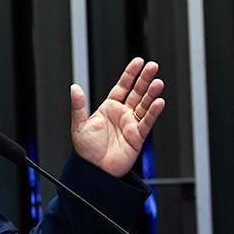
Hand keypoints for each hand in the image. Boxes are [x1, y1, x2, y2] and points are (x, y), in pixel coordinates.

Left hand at [70, 57, 164, 177]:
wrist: (94, 172)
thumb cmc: (86, 152)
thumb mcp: (79, 126)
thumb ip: (79, 106)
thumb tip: (74, 88)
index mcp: (108, 108)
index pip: (122, 86)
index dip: (130, 74)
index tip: (138, 62)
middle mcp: (122, 114)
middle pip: (137, 92)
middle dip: (145, 79)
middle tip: (153, 66)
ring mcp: (131, 124)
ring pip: (144, 105)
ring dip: (152, 94)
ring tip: (158, 83)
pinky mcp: (138, 137)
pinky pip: (147, 122)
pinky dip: (153, 112)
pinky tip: (159, 102)